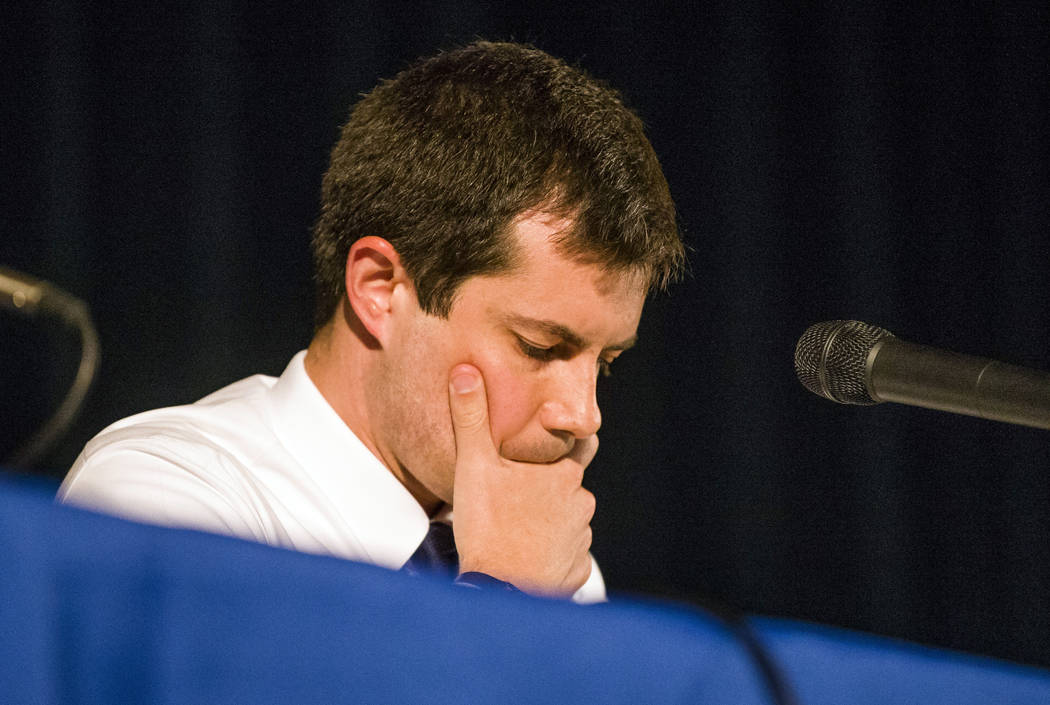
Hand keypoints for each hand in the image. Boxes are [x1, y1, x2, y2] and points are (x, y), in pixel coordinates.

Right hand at [448, 363, 596, 596]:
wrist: (500, 590)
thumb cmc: (488, 525)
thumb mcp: (474, 465)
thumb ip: (471, 418)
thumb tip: (465, 371)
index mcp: (563, 473)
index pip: (580, 444)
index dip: (564, 442)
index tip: (547, 445)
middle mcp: (581, 503)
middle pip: (569, 485)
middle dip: (548, 486)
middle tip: (516, 493)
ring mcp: (581, 539)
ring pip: (568, 520)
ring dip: (549, 521)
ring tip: (516, 526)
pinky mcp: (576, 570)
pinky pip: (566, 555)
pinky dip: (550, 554)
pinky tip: (525, 555)